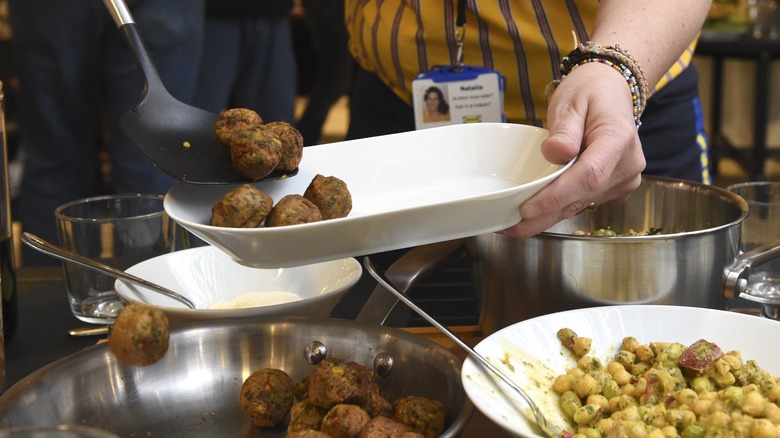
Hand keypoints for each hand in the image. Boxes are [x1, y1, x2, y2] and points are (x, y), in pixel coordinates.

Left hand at [502, 62, 645, 237]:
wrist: (612, 91)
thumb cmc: (590, 92)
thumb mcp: (571, 101)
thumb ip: (565, 129)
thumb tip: (555, 152)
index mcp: (619, 139)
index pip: (588, 176)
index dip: (556, 196)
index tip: (527, 208)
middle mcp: (627, 165)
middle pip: (582, 197)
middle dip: (544, 215)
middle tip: (509, 225)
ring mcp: (624, 180)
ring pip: (581, 204)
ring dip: (548, 216)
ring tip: (514, 223)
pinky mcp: (615, 188)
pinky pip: (584, 202)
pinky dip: (559, 208)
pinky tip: (535, 213)